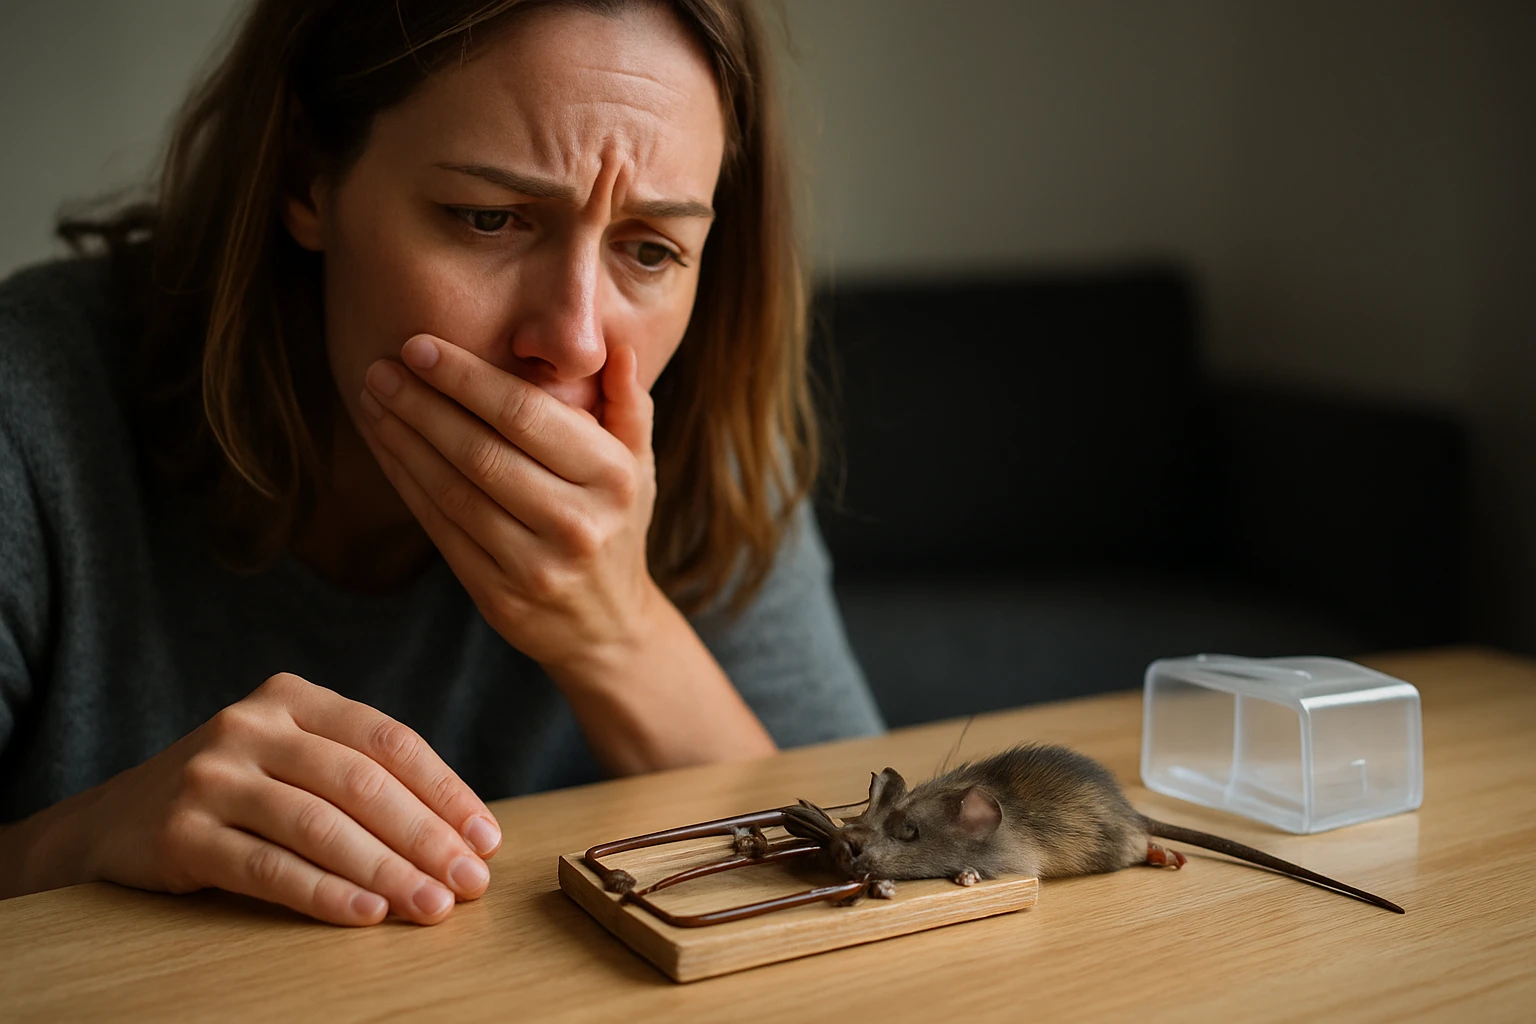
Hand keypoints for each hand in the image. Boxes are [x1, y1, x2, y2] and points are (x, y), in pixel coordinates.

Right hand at [82, 673, 501, 925]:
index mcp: (294, 698)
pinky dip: (324, 893)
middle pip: (360, 784)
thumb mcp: (295, 760)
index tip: (486, 839)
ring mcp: (211, 776)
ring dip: (386, 870)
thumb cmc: (238, 793)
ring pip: (319, 825)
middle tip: (470, 882)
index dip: (445, 791)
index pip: (389, 741)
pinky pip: (268, 867)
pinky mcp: (180, 832)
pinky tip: (366, 914)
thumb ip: (364, 778)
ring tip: (430, 906)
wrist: (115, 821)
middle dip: (426, 837)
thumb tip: (463, 835)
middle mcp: (251, 726)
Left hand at [356, 334, 657, 674]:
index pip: (527, 414)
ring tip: (373, 399)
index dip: (466, 378)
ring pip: (453, 490)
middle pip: (481, 451)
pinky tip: (386, 447)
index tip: (420, 347)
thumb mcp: (638, 464)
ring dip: (403, 440)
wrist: (607, 625)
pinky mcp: (498, 595)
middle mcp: (577, 522)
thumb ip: (627, 403)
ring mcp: (536, 564)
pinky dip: (406, 481)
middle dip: (422, 404)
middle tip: (381, 368)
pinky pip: (440, 528)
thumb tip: (617, 347)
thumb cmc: (616, 524)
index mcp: (611, 477)